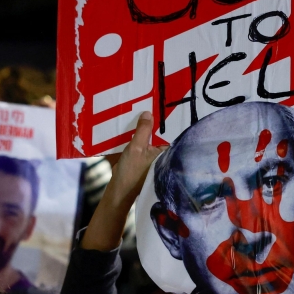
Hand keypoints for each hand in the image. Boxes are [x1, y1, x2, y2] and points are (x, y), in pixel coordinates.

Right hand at [83, 111, 162, 250]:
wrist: (119, 192)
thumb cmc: (131, 172)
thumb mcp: (136, 147)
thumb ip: (143, 130)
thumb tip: (149, 113)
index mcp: (167, 153)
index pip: (174, 133)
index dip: (173, 120)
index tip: (172, 104)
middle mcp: (164, 155)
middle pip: (163, 134)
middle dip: (159, 122)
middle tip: (157, 102)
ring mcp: (154, 158)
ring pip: (153, 138)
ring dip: (149, 129)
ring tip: (147, 110)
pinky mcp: (145, 160)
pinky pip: (145, 144)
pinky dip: (141, 137)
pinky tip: (136, 126)